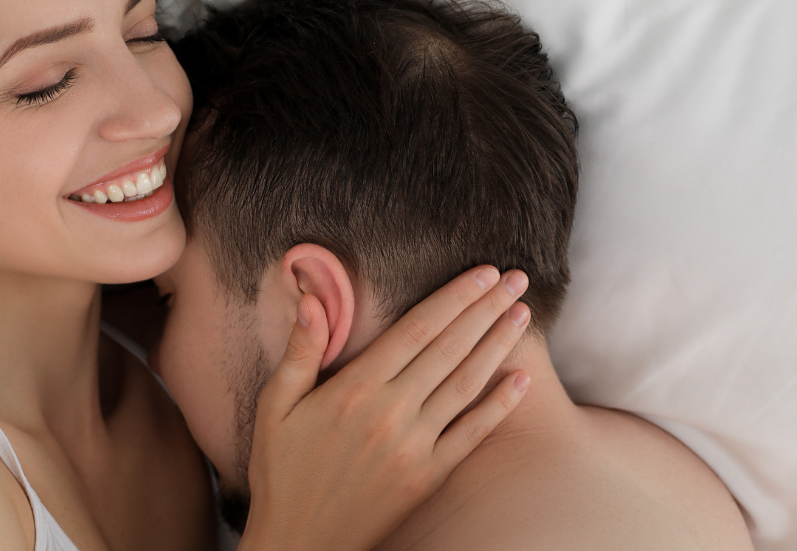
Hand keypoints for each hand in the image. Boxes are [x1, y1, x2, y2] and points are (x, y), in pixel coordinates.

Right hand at [238, 266, 532, 550]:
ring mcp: (414, 446)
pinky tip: (521, 380)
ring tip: (522, 314)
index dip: (454, 298)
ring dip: (498, 346)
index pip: (416, 329)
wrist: (300, 542)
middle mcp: (391, 412)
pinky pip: (472, 435)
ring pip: (466, 385)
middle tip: (518, 279)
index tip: (483, 272)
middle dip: (486, 309)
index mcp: (354, 388)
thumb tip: (312, 296)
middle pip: (450, 349)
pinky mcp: (428, 477)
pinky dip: (499, 406)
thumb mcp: (275, 406)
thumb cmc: (281, 471)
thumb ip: (300, 350)